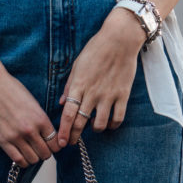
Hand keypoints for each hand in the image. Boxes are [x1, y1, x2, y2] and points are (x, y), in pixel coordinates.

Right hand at [0, 67, 60, 167]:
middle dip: (45, 152)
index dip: (55, 145)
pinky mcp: (3, 141)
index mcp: (40, 118)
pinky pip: (18, 160)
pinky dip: (22, 160)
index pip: (55, 142)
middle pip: (46, 153)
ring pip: (33, 159)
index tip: (51, 144)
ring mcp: (16, 136)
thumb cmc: (12, 90)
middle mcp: (30, 129)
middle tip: (40, 147)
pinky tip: (21, 153)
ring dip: (34, 157)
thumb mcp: (33, 103)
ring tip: (30, 150)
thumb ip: (41, 120)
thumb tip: (48, 135)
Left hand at [57, 8, 145, 146]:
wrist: (119, 40)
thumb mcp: (77, 65)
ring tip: (92, 127)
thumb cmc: (96, 49)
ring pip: (99, 124)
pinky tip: (109, 123)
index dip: (63, 130)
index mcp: (79, 84)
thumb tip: (62, 103)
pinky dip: (112, 125)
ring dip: (94, 130)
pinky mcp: (122, 95)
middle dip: (74, 136)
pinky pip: (118, 118)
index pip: (68, 113)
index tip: (60, 142)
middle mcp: (92, 93)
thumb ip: (69, 85)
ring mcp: (108, 95)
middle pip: (81, 122)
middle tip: (71, 142)